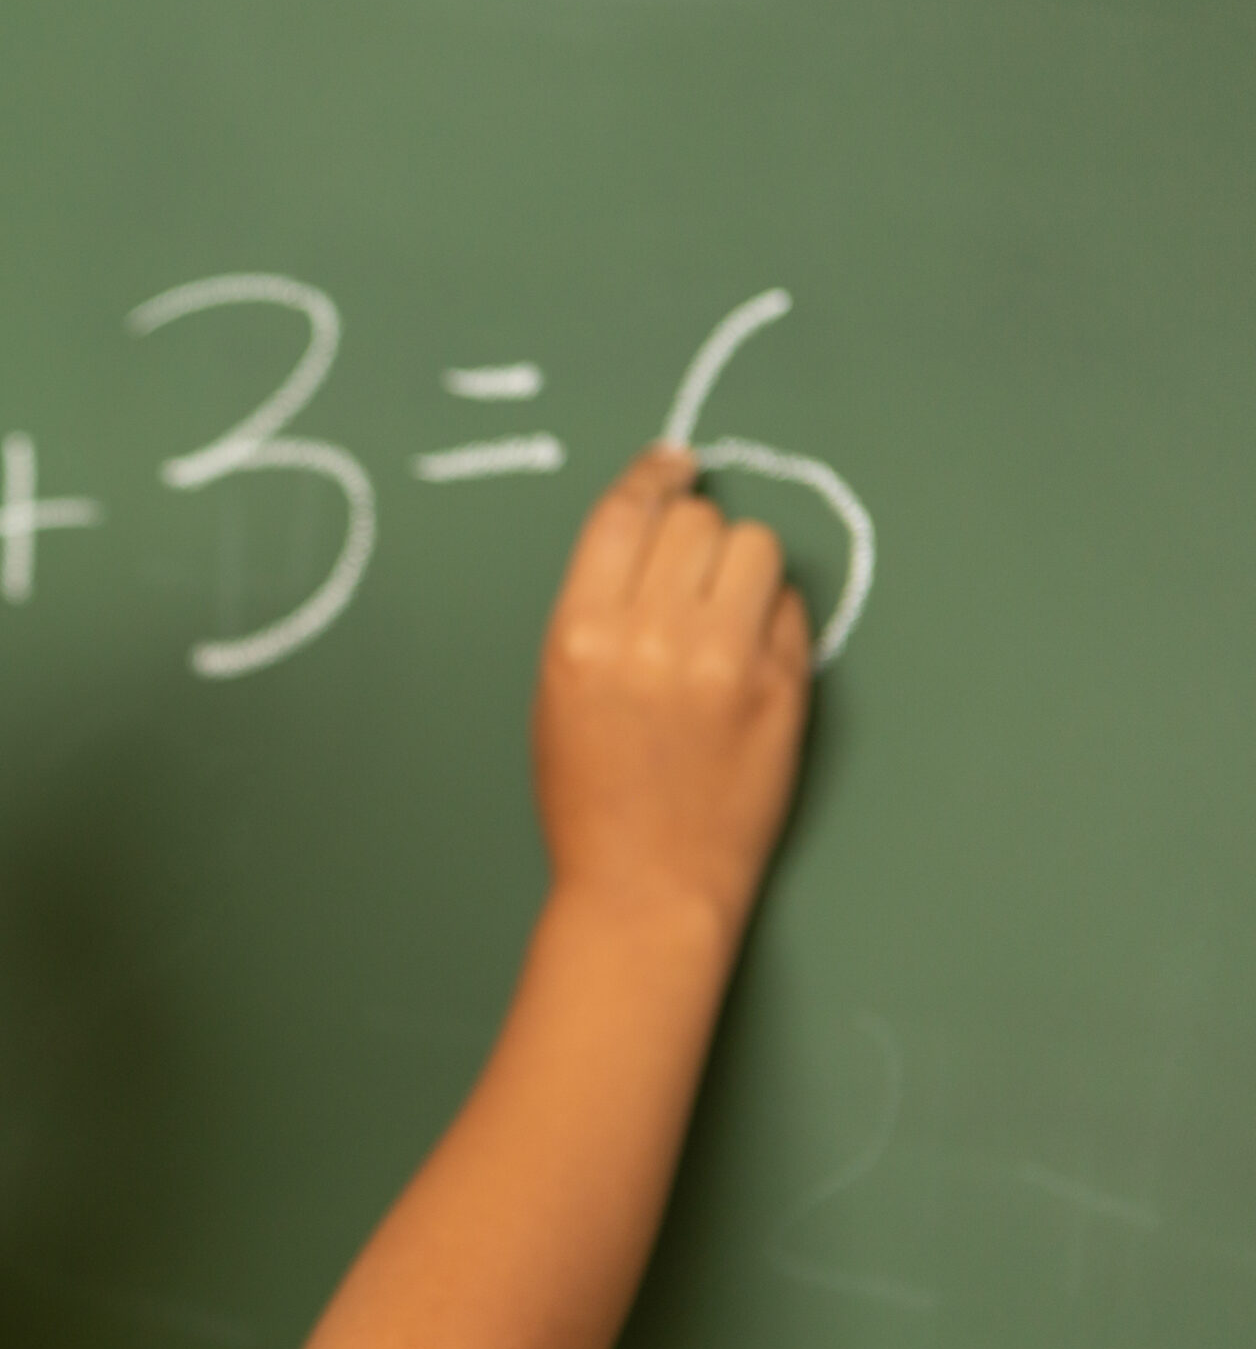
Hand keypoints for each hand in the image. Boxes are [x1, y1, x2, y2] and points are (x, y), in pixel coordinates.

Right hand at [534, 445, 811, 931]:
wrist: (646, 885)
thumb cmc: (590, 797)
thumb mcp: (557, 690)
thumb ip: (599, 607)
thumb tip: (655, 529)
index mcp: (581, 634)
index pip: (625, 513)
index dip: (652, 476)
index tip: (672, 464)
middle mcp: (652, 636)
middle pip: (694, 521)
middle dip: (694, 534)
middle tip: (690, 572)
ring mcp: (725, 660)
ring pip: (754, 546)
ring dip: (740, 565)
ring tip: (724, 611)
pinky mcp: (783, 685)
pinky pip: (791, 604)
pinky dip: (773, 615)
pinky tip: (748, 656)